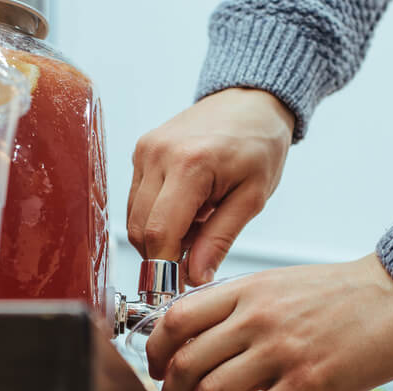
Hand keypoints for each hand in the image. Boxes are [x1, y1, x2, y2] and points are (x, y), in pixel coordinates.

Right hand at [128, 88, 294, 284]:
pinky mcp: (140, 150)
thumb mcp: (253, 197)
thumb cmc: (259, 144)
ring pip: (133, 217)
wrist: (250, 100)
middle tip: (193, 261)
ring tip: (197, 226)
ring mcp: (145, 150)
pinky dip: (156, 216)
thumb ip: (220, 240)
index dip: (163, 268)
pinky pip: (136, 199)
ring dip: (159, 235)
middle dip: (161, 255)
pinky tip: (186, 209)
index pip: (160, 232)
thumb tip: (195, 278)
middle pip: (140, 229)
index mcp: (191, 164)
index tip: (175, 288)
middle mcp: (158, 154)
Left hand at [145, 254, 392, 390]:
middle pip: (185, 364)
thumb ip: (247, 308)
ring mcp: (280, 350)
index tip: (155, 374)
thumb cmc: (349, 292)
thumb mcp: (283, 285)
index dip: (154, 352)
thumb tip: (216, 341)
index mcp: (247, 292)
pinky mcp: (309, 381)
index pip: (176, 320)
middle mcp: (255, 318)